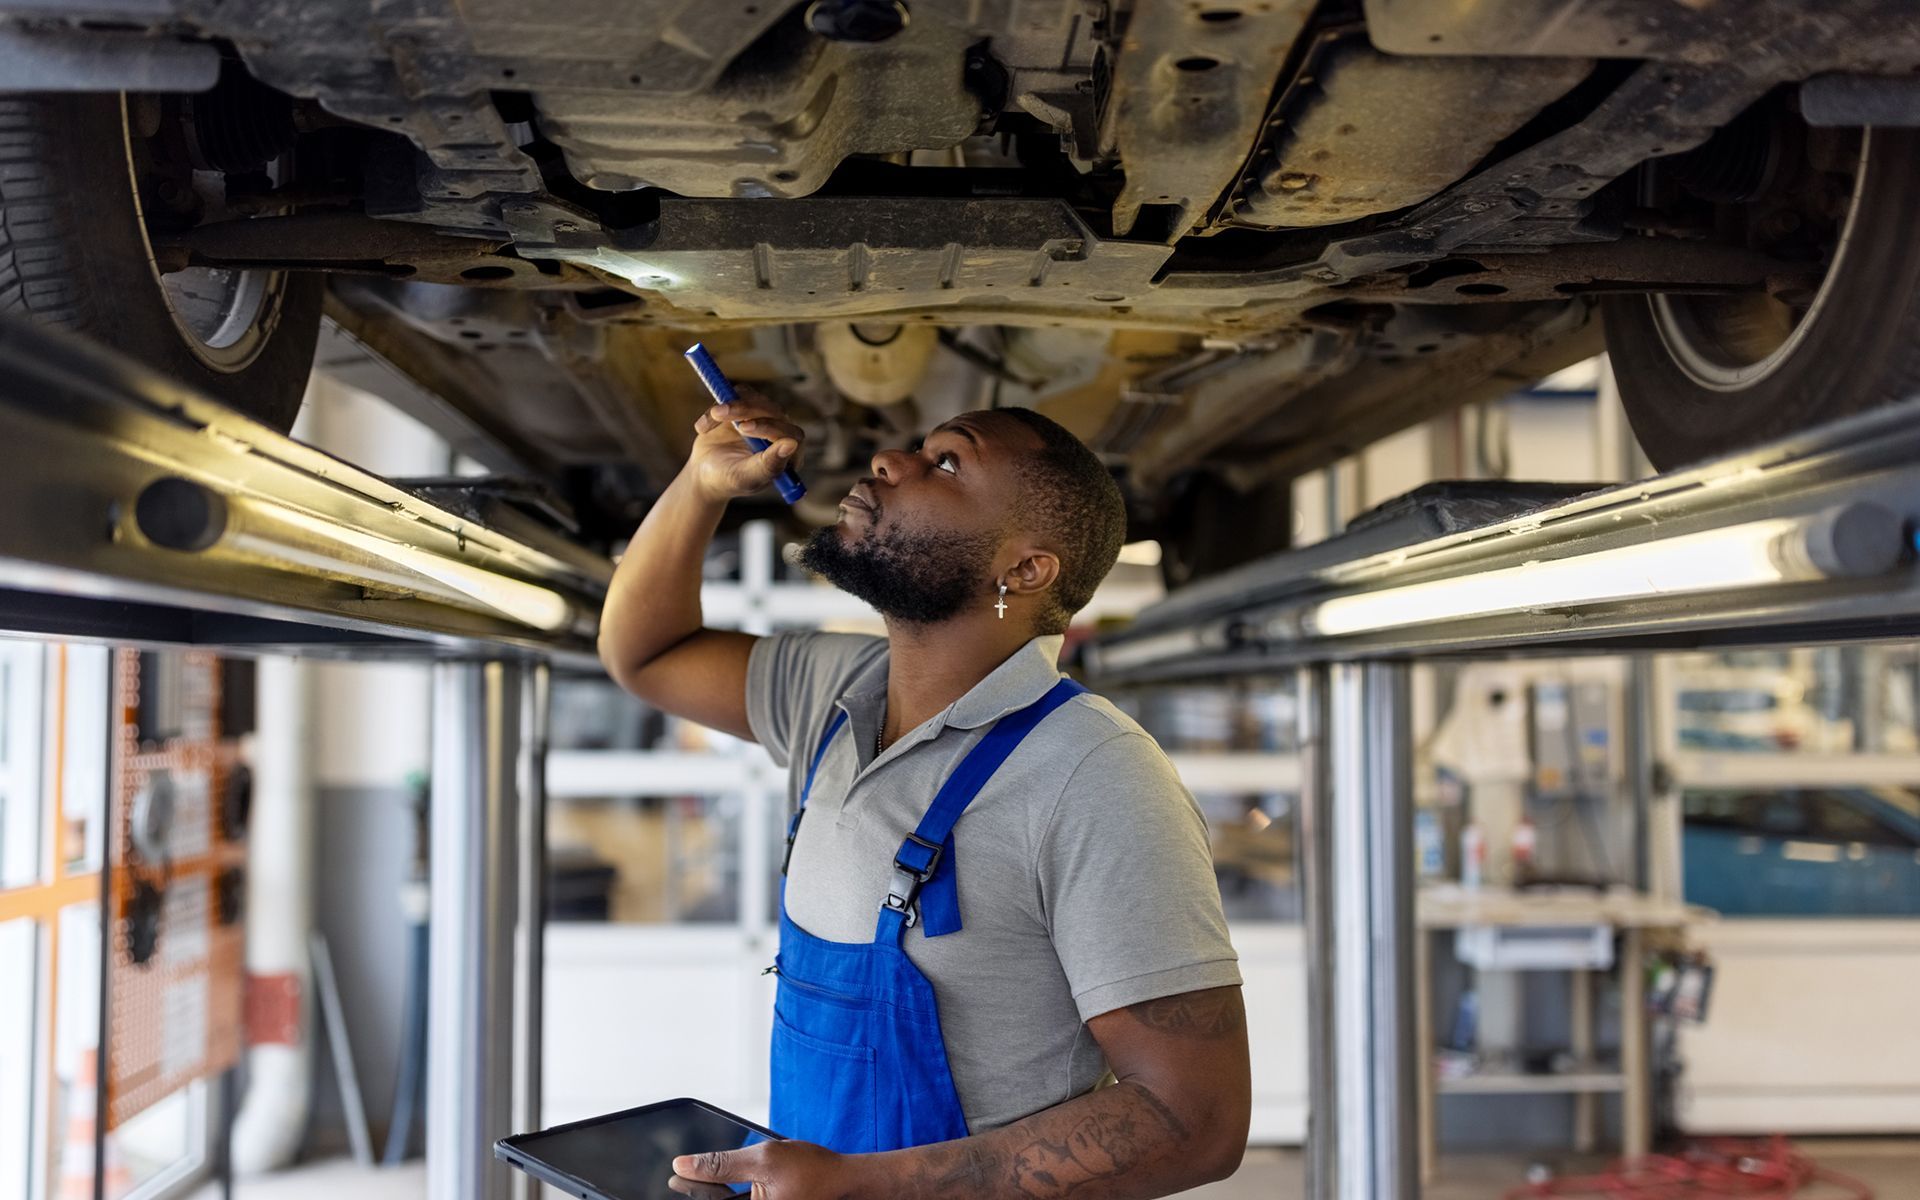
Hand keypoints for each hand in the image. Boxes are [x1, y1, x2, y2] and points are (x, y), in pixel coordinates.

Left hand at [668, 1138, 867, 1199]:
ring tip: (721, 1177)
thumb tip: (684, 1164)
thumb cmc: (813, 1169)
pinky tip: (729, 1182)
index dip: (690, 1191)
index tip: (675, 1179)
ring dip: (720, 1191)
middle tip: (693, 1173)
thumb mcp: (764, 1158)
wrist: (843, 1179)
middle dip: (706, 1189)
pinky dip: (734, 1193)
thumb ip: (722, 1163)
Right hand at [686, 386, 805, 502]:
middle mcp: (781, 432)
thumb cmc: (729, 481)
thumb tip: (791, 444)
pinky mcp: (749, 405)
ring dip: (732, 405)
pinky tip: (704, 428)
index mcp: (789, 455)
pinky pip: (738, 394)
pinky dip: (718, 407)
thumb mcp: (746, 477)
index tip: (744, 427)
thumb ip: (768, 464)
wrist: (706, 472)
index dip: (768, 428)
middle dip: (746, 410)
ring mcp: (765, 416)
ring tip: (713, 416)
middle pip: (773, 411)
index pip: (790, 435)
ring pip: (755, 398)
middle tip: (720, 414)